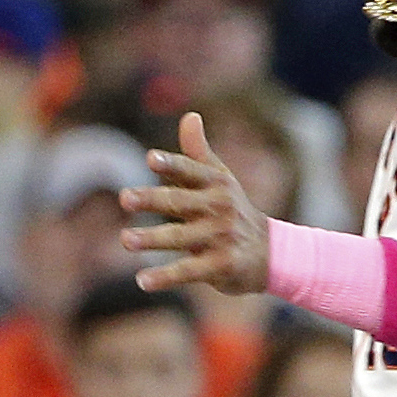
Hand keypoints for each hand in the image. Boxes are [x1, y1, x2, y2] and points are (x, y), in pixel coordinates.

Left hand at [122, 112, 270, 294]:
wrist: (271, 253)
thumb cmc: (234, 210)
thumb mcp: (220, 179)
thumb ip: (197, 153)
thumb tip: (189, 115)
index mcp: (215, 184)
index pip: (191, 171)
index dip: (172, 165)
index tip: (151, 159)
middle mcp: (218, 208)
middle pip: (180, 202)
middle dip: (153, 199)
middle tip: (124, 198)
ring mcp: (220, 237)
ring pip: (180, 237)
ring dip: (152, 239)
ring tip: (124, 239)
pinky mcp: (220, 266)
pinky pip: (188, 271)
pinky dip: (165, 277)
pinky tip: (142, 281)